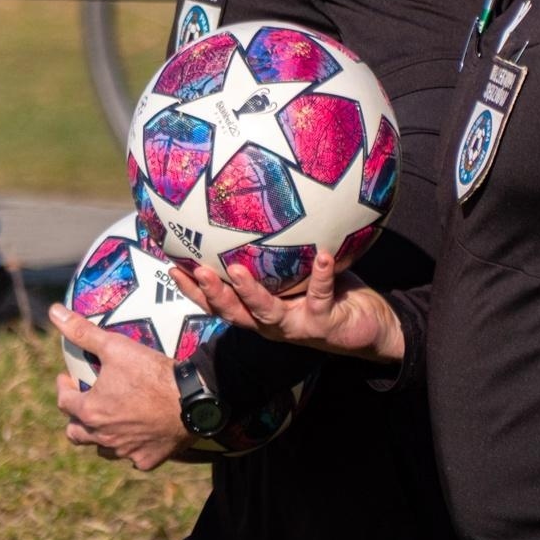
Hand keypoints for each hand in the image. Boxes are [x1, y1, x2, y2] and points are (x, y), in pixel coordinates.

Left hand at [49, 304, 193, 470]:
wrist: (191, 400)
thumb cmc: (151, 373)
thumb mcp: (115, 346)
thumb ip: (83, 331)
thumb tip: (55, 313)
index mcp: (90, 411)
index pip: (64, 402)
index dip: (64, 388)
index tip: (68, 378)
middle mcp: (103, 436)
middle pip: (76, 434)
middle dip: (75, 418)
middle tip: (85, 403)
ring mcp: (125, 451)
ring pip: (102, 448)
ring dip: (101, 435)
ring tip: (110, 419)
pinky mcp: (146, 460)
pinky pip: (132, 457)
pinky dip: (131, 446)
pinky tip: (138, 435)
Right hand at [172, 252, 404, 363]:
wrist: (367, 327)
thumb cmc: (328, 294)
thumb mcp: (296, 275)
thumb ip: (276, 256)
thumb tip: (255, 212)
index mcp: (259, 312)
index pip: (219, 304)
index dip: (194, 292)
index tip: (172, 268)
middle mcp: (272, 324)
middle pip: (233, 313)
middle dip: (212, 294)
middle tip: (196, 271)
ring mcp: (296, 326)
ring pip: (266, 312)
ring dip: (250, 293)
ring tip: (237, 270)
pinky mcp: (324, 323)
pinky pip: (321, 296)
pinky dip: (322, 276)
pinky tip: (323, 256)